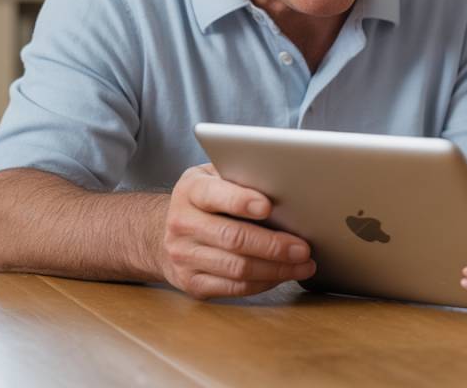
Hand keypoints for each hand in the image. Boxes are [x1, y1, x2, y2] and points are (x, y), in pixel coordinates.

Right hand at [160, 163, 315, 298]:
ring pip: (237, 268)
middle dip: (273, 245)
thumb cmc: (205, 199)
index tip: (268, 206)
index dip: (241, 201)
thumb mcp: (214, 177)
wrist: (163, 230)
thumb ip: (241, 177)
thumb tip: (285, 184)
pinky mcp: (192, 283)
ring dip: (276, 269)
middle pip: (233, 238)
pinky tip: (282, 275)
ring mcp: (184, 256)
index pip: (214, 195)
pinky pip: (234, 288)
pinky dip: (264, 283)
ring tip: (303, 264)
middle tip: (303, 248)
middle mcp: (182, 224)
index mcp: (190, 191)